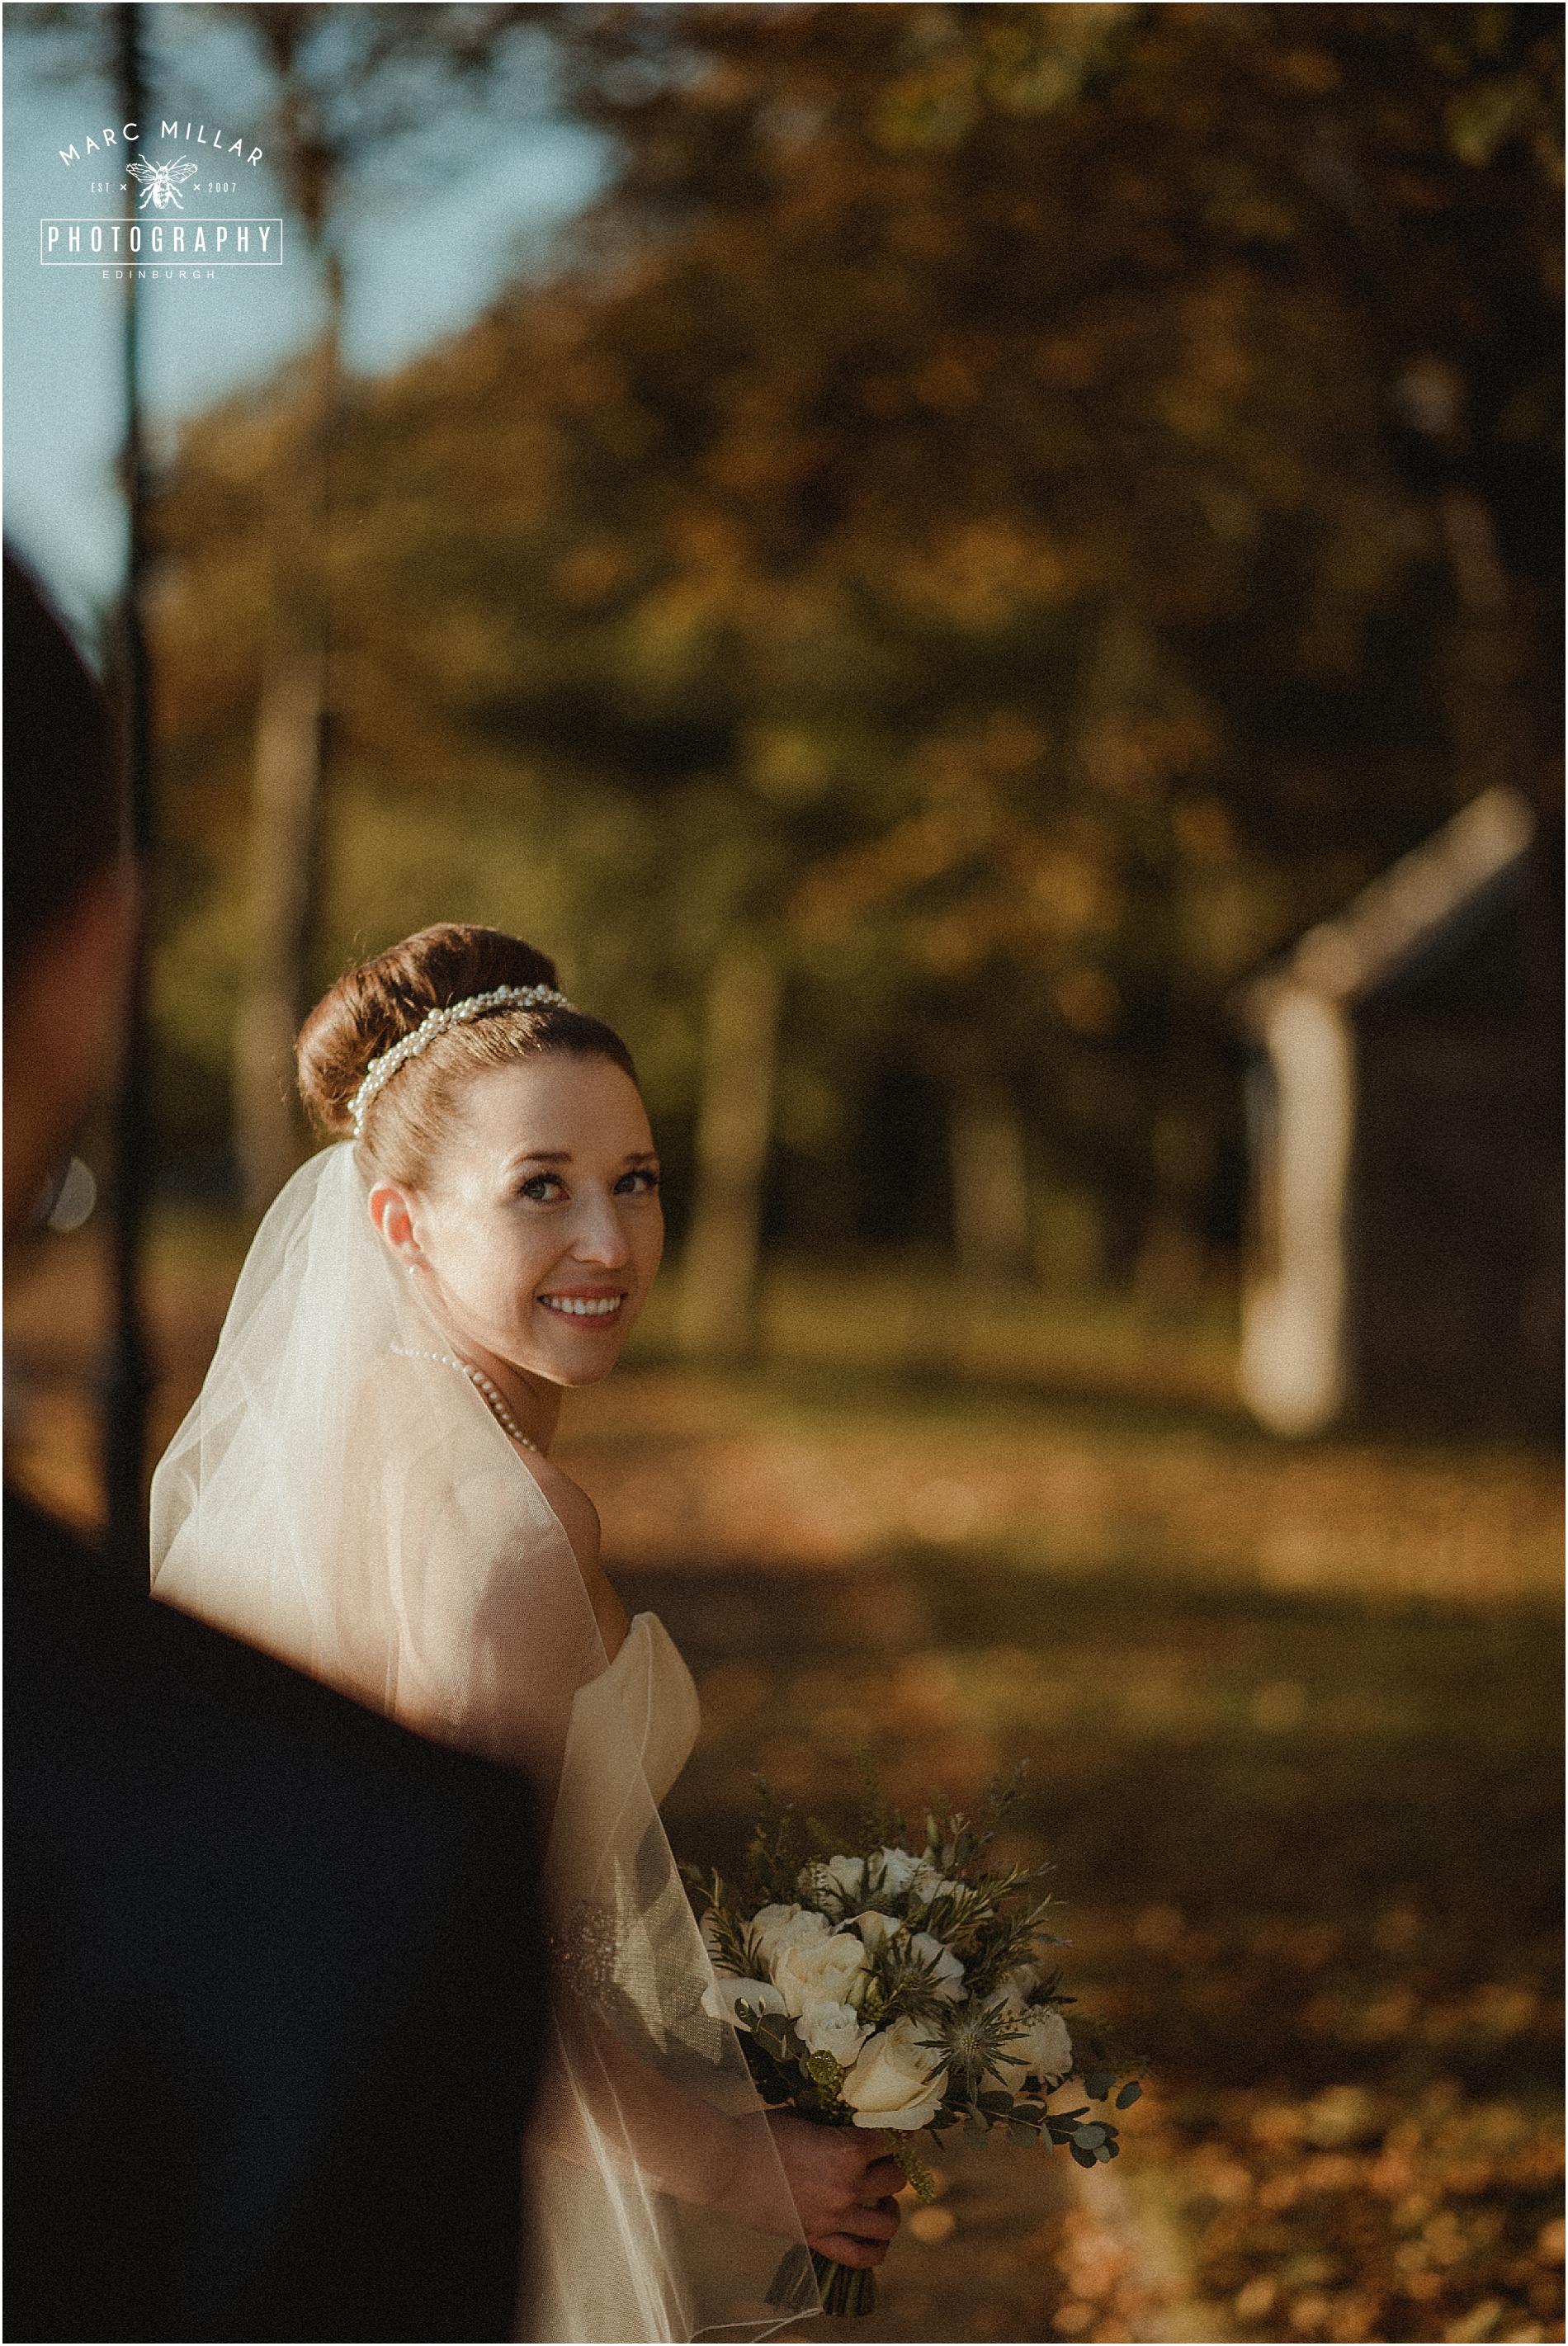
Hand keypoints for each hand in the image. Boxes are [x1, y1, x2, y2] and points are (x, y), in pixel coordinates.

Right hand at [766, 2111, 903, 2267]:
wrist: (723, 2165)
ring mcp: (834, 2218)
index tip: (900, 2131)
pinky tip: (877, 2239)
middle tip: (887, 2160)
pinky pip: (859, 2256)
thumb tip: (853, 2125)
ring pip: (888, 2223)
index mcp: (847, 2149)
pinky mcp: (816, 2239)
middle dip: (896, 2166)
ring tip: (884, 2199)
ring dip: (891, 2208)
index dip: (901, 2134)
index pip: (894, 2141)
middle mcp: (848, 2186)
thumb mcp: (803, 2118)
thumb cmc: (758, 2133)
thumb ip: (833, 2127)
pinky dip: (876, 2251)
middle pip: (897, 2179)